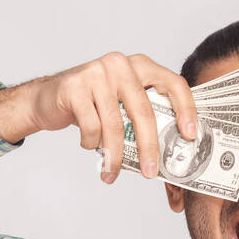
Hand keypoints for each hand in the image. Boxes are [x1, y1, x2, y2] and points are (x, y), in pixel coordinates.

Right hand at [5, 52, 198, 182]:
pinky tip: (88, 144)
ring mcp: (96, 73)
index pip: (172, 83)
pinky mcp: (75, 87)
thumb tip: (171, 150)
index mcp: (140, 66)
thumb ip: (144, 114)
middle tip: (150, 172)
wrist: (48, 98)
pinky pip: (92, 127)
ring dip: (114, 156)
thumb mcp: (122, 102)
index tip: (190, 135)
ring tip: (110, 173)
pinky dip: (91, 143)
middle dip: (149, 147)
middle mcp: (120, 65)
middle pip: (144, 111)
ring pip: (115, 125)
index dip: (186, 109)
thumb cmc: (93, 104)